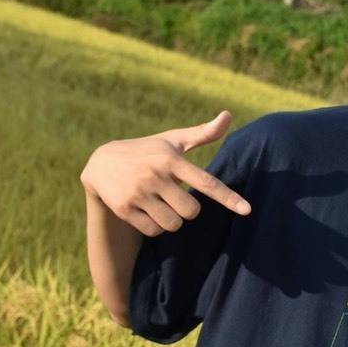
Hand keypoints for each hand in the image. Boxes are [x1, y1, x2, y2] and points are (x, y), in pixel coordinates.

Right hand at [80, 111, 249, 236]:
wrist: (100, 163)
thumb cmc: (148, 152)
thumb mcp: (173, 141)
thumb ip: (203, 133)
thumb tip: (228, 116)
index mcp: (171, 159)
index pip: (206, 182)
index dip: (228, 197)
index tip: (247, 210)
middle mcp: (155, 175)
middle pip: (192, 211)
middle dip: (187, 209)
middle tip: (173, 195)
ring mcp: (138, 192)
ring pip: (173, 224)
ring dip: (171, 219)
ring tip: (159, 203)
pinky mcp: (124, 208)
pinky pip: (154, 231)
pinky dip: (154, 226)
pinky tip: (145, 210)